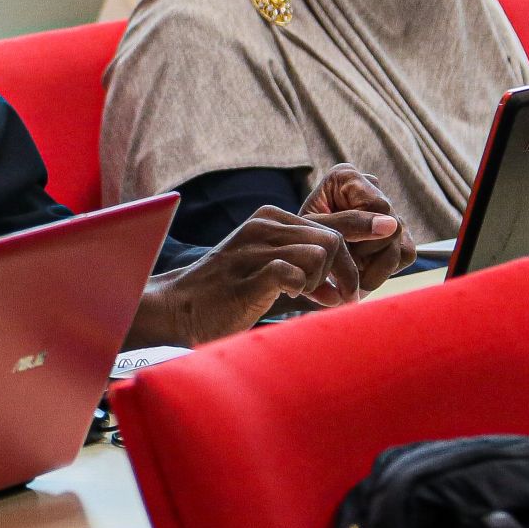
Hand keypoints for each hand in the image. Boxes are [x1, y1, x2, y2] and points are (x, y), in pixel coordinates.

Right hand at [128, 208, 361, 346]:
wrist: (178, 308)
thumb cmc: (226, 294)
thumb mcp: (267, 271)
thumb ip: (306, 274)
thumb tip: (342, 291)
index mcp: (270, 218)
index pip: (330, 227)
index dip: (348, 260)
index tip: (350, 289)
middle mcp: (264, 226)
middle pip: (332, 239)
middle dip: (343, 273)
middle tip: (337, 299)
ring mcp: (254, 248)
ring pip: (320, 254)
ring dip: (321, 282)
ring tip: (303, 296)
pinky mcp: (248, 275)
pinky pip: (294, 273)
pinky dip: (301, 288)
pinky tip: (288, 297)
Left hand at [303, 163, 412, 290]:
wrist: (306, 256)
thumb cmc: (305, 239)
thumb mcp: (316, 230)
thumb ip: (347, 224)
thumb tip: (392, 224)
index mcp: (347, 177)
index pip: (378, 207)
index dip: (365, 235)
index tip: (346, 251)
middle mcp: (371, 186)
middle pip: (393, 228)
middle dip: (368, 255)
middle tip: (345, 268)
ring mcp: (388, 209)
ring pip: (402, 246)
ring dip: (375, 269)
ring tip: (350, 274)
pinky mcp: (399, 232)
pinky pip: (406, 255)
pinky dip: (384, 270)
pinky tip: (362, 269)